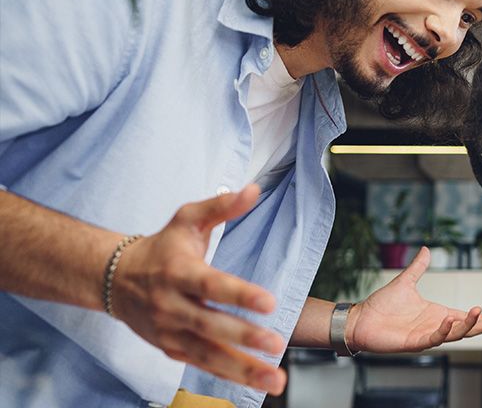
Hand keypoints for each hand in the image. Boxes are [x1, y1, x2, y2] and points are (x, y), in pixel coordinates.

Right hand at [113, 185, 288, 394]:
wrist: (114, 278)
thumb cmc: (161, 247)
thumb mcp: (186, 219)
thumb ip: (221, 207)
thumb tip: (253, 189)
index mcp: (178, 272)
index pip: (211, 285)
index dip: (239, 295)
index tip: (268, 303)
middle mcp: (171, 305)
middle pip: (210, 325)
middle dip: (244, 337)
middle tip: (276, 344)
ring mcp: (170, 331)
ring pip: (208, 354)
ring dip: (244, 369)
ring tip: (276, 380)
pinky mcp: (171, 348)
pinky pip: (203, 365)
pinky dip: (230, 375)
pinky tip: (258, 382)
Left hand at [347, 247, 481, 352]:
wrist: (360, 318)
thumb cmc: (380, 305)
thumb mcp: (405, 282)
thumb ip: (418, 268)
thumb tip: (427, 250)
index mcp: (436, 313)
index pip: (465, 317)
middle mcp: (434, 326)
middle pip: (466, 328)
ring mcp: (425, 335)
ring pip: (453, 334)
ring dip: (467, 326)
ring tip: (479, 313)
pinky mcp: (413, 342)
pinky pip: (433, 339)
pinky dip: (443, 331)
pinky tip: (450, 320)